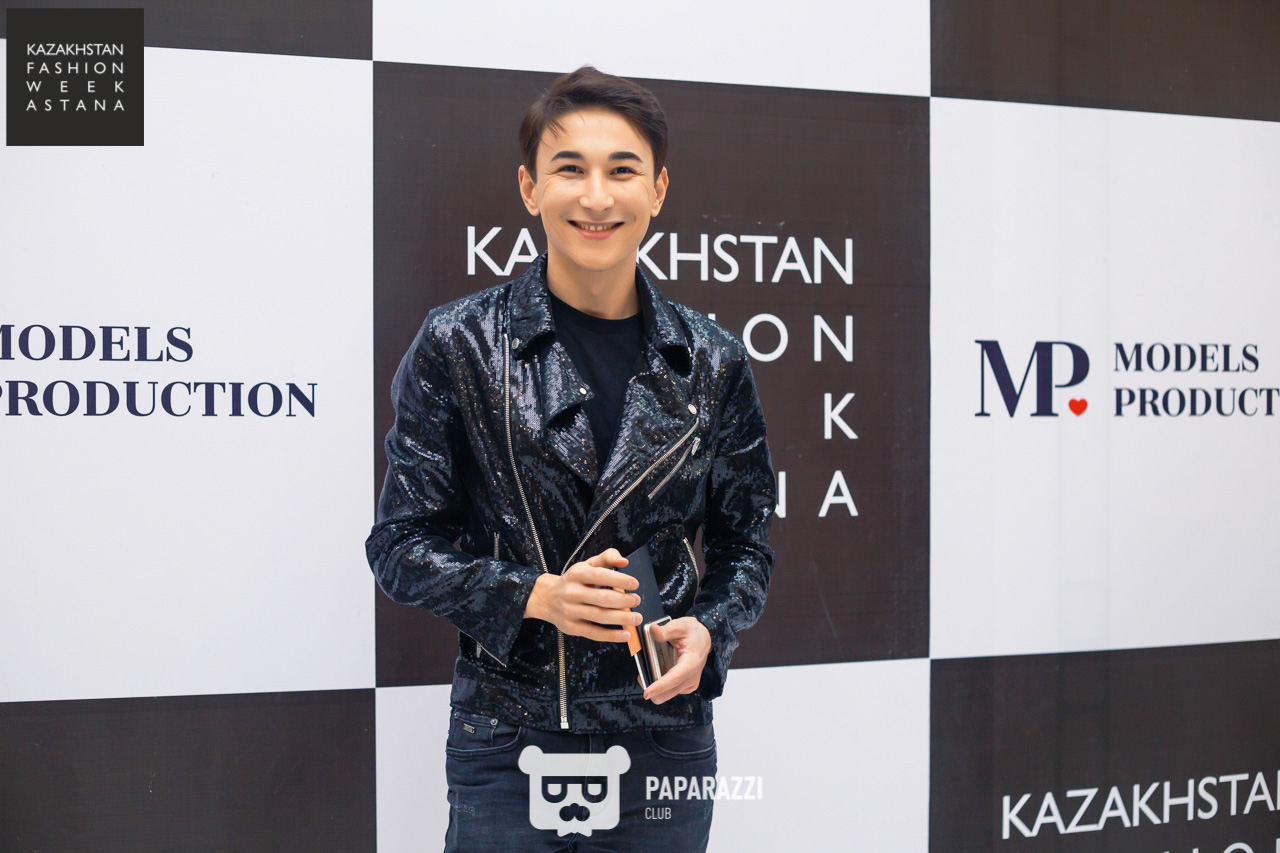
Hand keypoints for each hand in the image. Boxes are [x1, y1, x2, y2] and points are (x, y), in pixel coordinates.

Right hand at [524, 548, 641, 642]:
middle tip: (636, 600)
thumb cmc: (573, 581)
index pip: (600, 576)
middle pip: (601, 599)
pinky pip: (593, 634)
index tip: (634, 584)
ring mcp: (570, 611)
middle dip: (623, 601)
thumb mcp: (587, 565)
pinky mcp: (572, 627)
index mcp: (576, 574)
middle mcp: (572, 592)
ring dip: (621, 618)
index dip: (619, 580)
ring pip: (599, 617)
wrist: (547, 598)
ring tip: (636, 618)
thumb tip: (623, 561)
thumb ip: (607, 558)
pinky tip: (625, 634)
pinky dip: (611, 635)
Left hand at [642, 617, 710, 704]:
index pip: (674, 678)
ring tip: (649, 671)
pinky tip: (658, 672)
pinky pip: (669, 692)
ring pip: (666, 695)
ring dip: (655, 688)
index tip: (646, 693)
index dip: (659, 687)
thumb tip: (652, 630)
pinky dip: (660, 687)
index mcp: (691, 663)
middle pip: (667, 693)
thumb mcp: (680, 625)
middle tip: (641, 675)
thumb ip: (665, 630)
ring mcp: (689, 685)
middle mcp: (691, 678)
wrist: (705, 639)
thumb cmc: (693, 632)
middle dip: (652, 689)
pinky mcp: (685, 687)